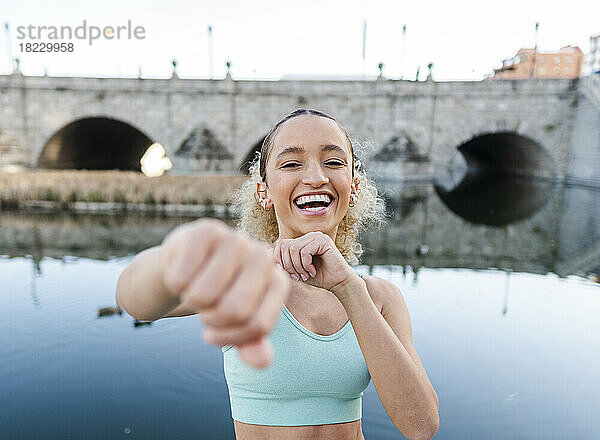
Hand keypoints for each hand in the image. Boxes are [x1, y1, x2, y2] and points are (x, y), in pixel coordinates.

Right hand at [161, 218, 289, 368]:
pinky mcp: (206, 231)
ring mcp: (236, 240)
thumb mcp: (235, 321)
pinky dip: (175, 283)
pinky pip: (182, 277)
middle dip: (210, 319)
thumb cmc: (217, 294)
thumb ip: (250, 342)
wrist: (186, 263)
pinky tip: (183, 272)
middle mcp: (262, 257)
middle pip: (234, 310)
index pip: (258, 325)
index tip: (212, 335)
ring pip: (204, 295)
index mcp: (277, 282)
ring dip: (191, 300)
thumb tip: (262, 362)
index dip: (230, 338)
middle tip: (204, 308)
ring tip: (195, 287)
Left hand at [272, 231, 356, 296]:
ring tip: (305, 275)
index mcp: (302, 240)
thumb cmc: (319, 278)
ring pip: (294, 249)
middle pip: (285, 246)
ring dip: (297, 266)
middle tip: (297, 277)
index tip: (289, 275)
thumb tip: (267, 256)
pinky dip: (306, 264)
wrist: (338, 282)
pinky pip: (304, 251)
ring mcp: (316, 236)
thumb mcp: (296, 271)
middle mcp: (308, 235)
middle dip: (288, 265)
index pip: (281, 244)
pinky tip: (313, 271)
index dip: (280, 260)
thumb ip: (284, 263)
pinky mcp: (323, 240)